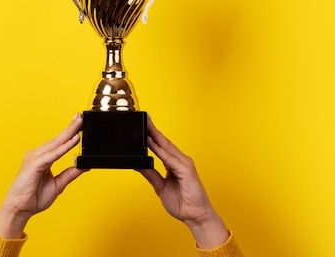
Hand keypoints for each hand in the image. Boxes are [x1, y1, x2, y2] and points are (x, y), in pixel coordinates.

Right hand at [0, 114, 86, 238]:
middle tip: (80, 116)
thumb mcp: (58, 184)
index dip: (69, 132)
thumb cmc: (33, 198)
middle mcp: (37, 155)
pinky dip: (64, 147)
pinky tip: (74, 140)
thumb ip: (70, 174)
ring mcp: (35, 158)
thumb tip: (84, 165)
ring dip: (69, 133)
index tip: (79, 123)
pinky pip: (53, 154)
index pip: (58, 143)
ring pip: (56, 143)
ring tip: (79, 124)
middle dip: (70, 127)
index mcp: (42, 158)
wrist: (19, 210)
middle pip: (57, 139)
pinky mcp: (34, 164)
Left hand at [139, 117, 228, 248]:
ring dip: (155, 136)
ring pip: (167, 147)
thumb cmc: (183, 203)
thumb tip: (138, 163)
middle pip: (164, 142)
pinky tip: (152, 144)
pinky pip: (170, 159)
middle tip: (143, 118)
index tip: (143, 125)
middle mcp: (180, 161)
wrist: (195, 216)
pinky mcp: (186, 170)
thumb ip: (151, 174)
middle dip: (153, 130)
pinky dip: (160, 151)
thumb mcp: (160, 187)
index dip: (152, 135)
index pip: (161, 146)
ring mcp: (184, 164)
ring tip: (145, 126)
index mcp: (174, 164)